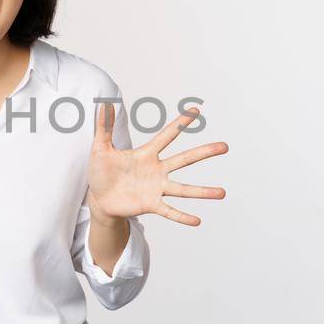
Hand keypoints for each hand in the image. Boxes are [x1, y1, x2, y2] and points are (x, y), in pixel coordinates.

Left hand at [86, 103, 228, 225]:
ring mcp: (156, 188)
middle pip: (184, 159)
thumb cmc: (101, 171)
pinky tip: (197, 221)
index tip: (196, 110)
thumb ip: (104, 127)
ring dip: (202, 191)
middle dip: (204, 152)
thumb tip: (103, 102)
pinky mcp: (150, 205)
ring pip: (183, 189)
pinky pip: (169, 211)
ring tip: (222, 193)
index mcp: (147, 154)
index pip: (167, 135)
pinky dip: (182, 216)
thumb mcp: (100, 148)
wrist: (99, 198)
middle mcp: (157, 170)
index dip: (181, 123)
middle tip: (225, 147)